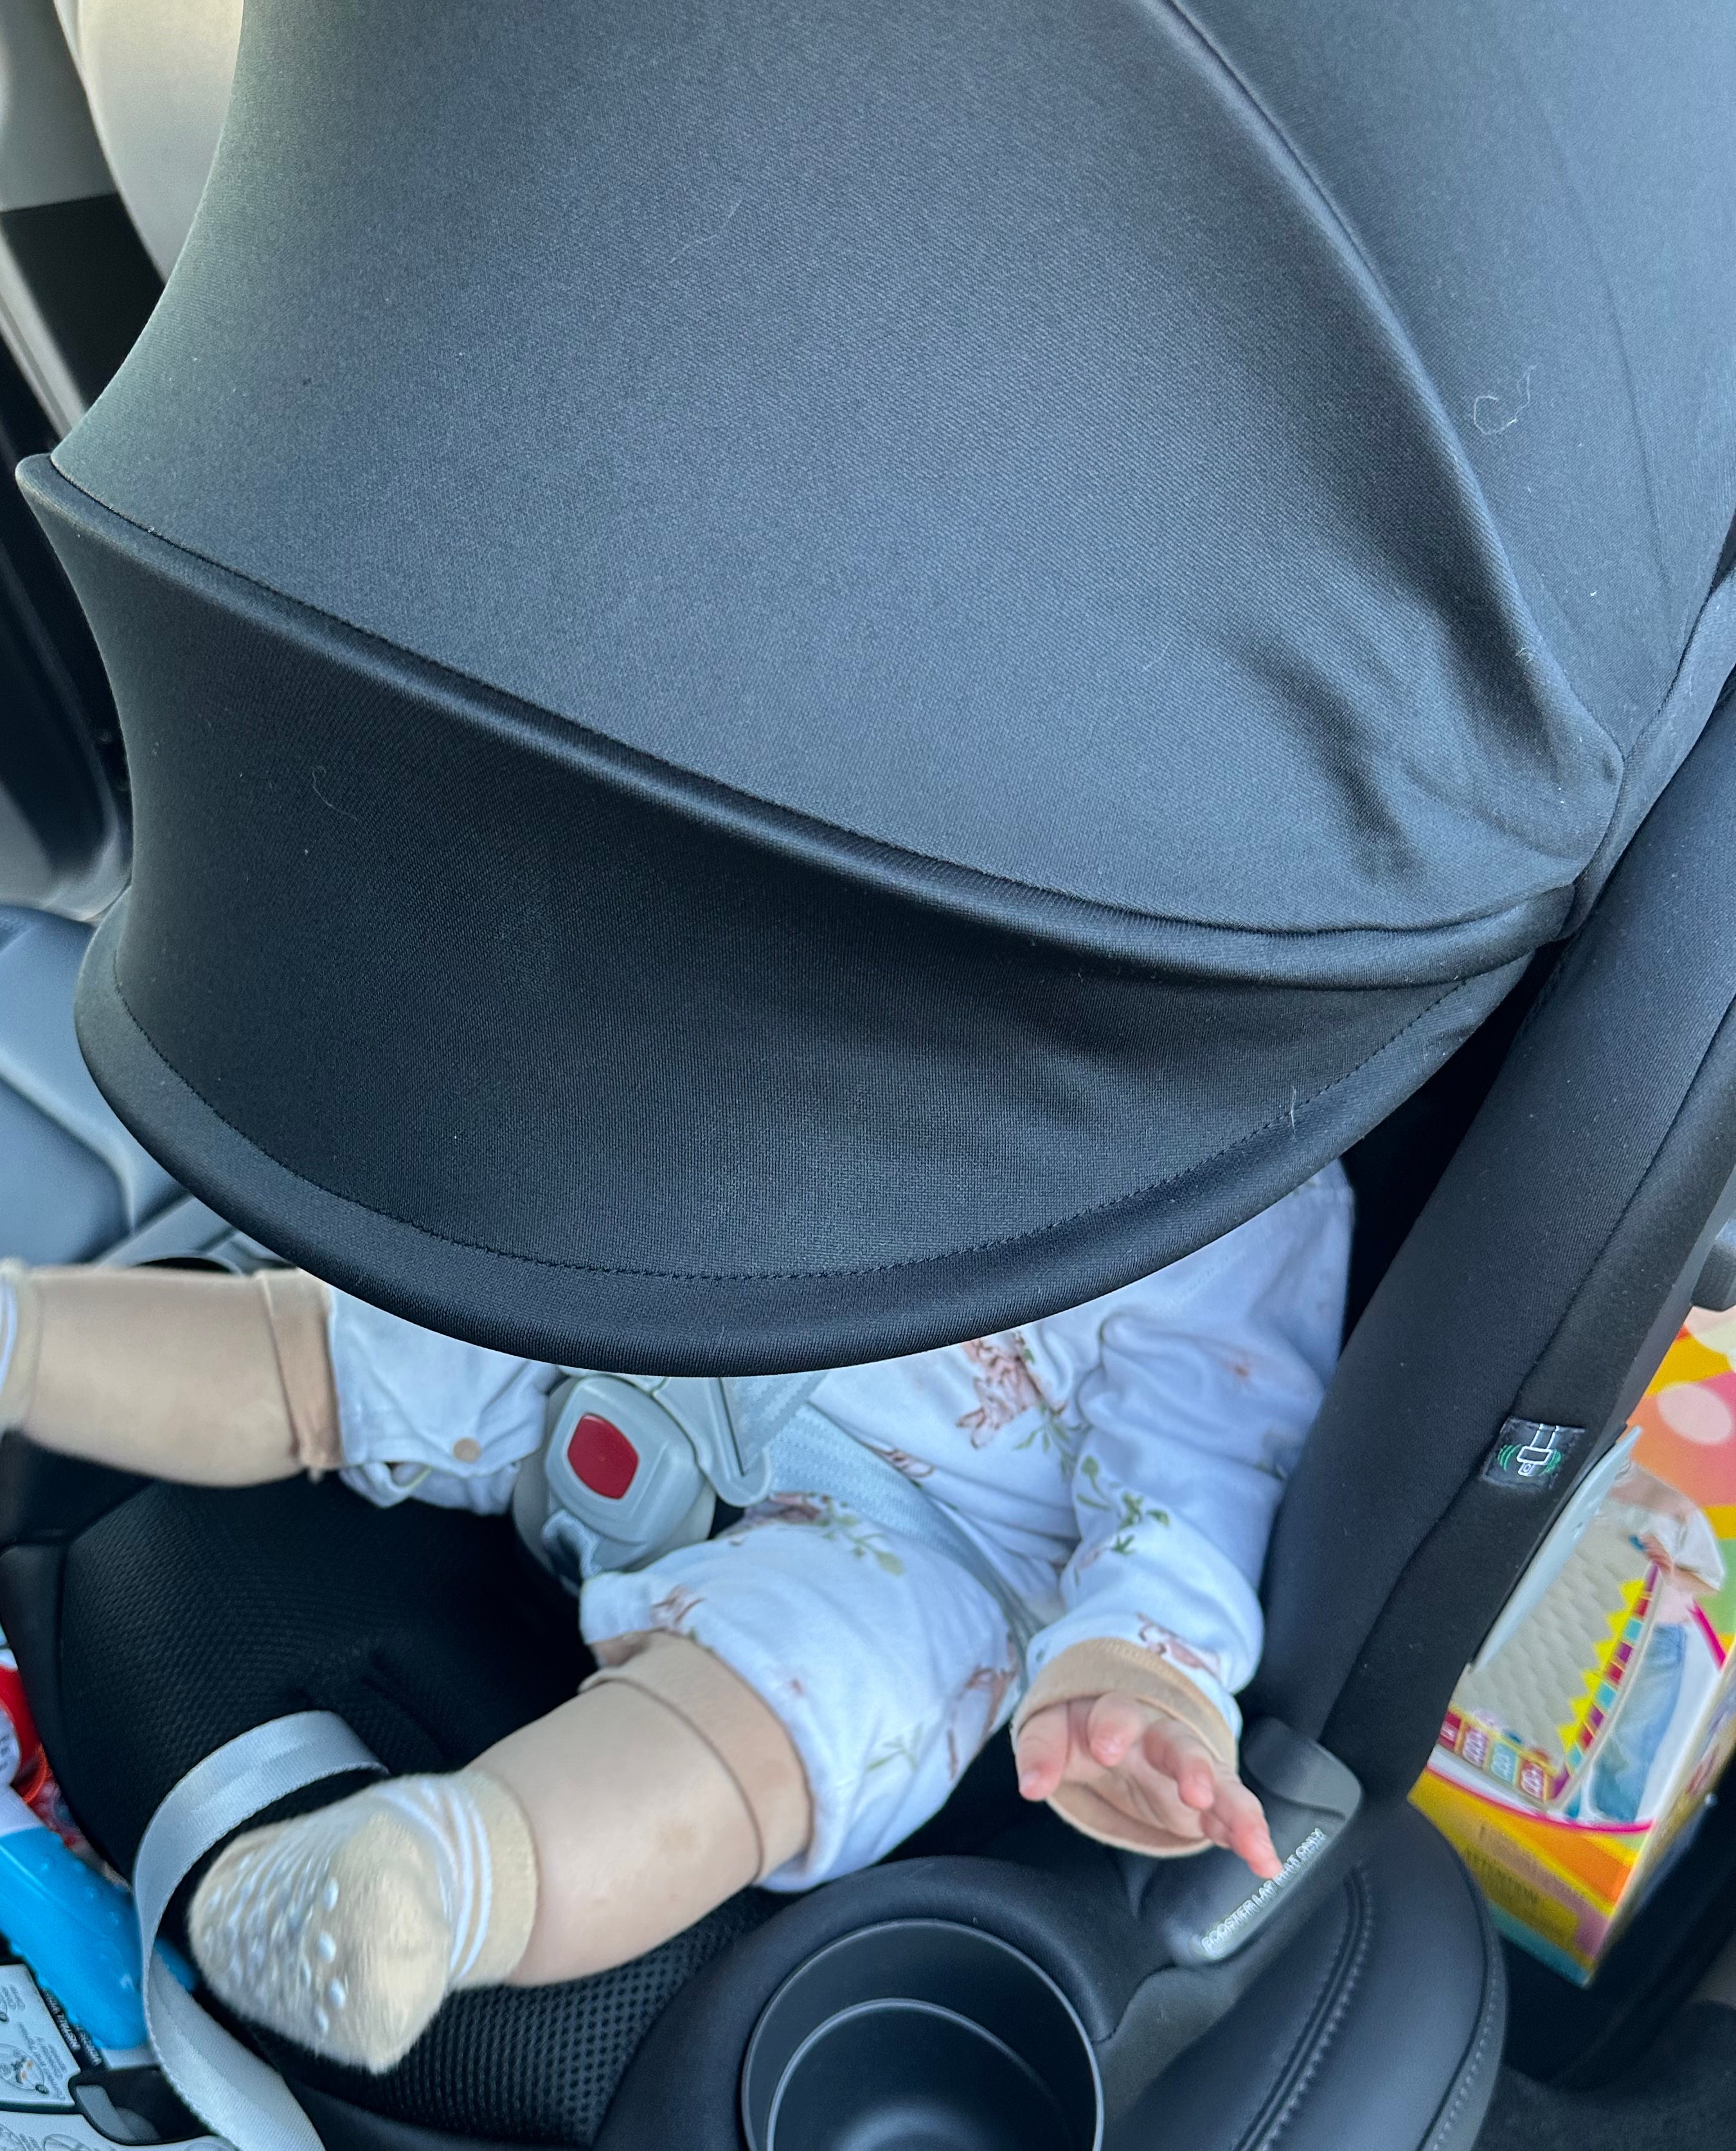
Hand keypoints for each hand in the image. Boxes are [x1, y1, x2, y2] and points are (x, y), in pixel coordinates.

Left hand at [1014, 1693, 1280, 1879]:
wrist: (1112, 1727)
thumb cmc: (1081, 1728)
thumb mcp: (1051, 1731)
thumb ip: (1040, 1752)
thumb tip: (1030, 1785)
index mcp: (1117, 1714)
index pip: (1117, 1714)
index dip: (1112, 1728)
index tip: (1105, 1748)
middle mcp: (1161, 1738)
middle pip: (1181, 1746)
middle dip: (1192, 1766)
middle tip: (1197, 1791)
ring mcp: (1189, 1769)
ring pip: (1220, 1783)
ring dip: (1234, 1808)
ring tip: (1250, 1839)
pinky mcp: (1205, 1802)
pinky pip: (1232, 1815)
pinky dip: (1250, 1836)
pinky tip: (1265, 1860)